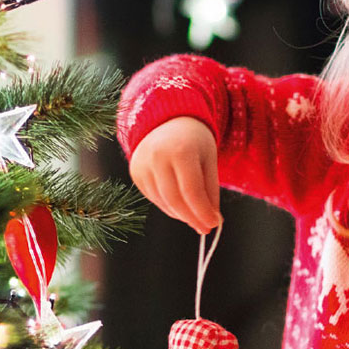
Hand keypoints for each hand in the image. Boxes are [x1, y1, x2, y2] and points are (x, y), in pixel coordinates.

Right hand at [128, 116, 221, 233]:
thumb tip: (212, 221)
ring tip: (194, 215)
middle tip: (205, 227)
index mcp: (180, 150)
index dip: (203, 211)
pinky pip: (153, 198)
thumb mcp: (209, 160)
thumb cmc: (193, 141)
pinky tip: (179, 205)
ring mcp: (142, 165)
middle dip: (192, 218)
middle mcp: (157, 156)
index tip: (213, 224)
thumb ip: (210, 190)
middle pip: (175, 200)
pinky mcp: (135, 172)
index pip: (192, 191)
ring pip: (163, 202)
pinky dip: (168, 206)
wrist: (166, 121)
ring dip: (181, 214)